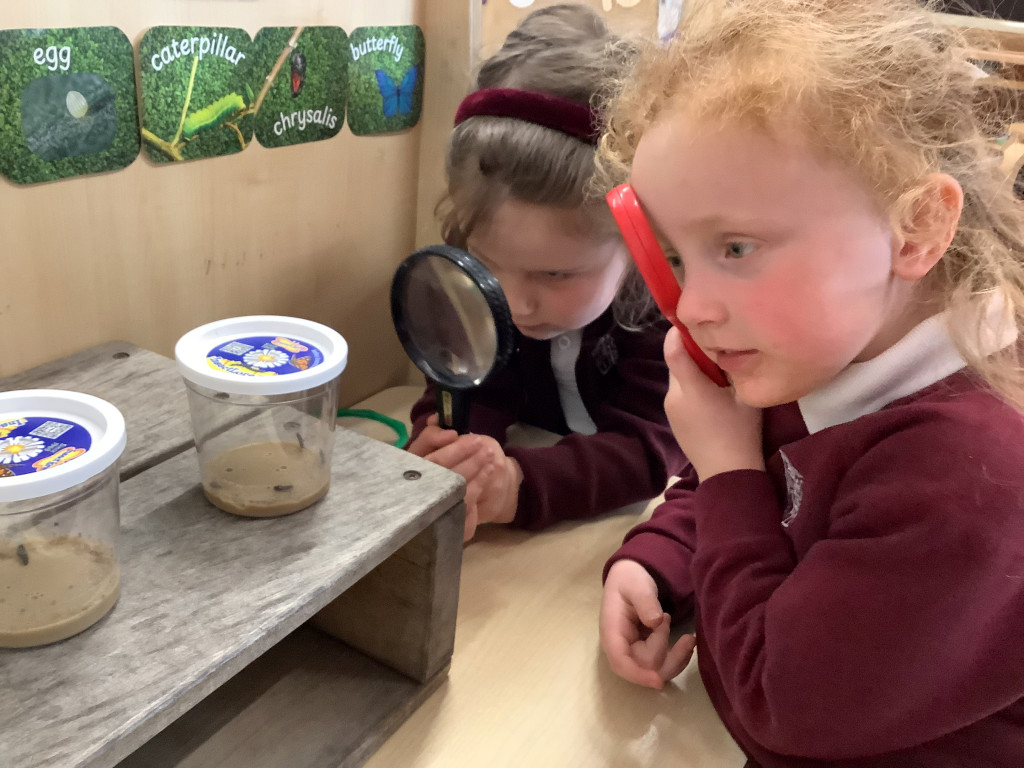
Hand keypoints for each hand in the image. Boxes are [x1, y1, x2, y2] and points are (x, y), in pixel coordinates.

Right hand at [408, 416, 520, 539]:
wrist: (442, 515)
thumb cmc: (434, 478)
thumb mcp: (430, 455)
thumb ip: (432, 437)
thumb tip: (436, 418)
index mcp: (408, 467)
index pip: (418, 448)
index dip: (434, 439)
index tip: (453, 433)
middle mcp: (413, 486)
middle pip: (437, 464)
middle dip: (460, 450)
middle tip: (479, 441)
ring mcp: (428, 505)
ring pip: (453, 481)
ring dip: (473, 464)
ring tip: (488, 453)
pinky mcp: (445, 520)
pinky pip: (465, 499)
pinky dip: (479, 481)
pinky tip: (488, 470)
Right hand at [600, 560, 694, 688]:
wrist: (631, 578)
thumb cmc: (630, 580)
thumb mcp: (636, 585)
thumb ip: (645, 601)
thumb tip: (655, 621)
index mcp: (612, 632)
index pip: (620, 662)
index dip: (638, 675)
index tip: (658, 680)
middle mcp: (621, 647)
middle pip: (643, 668)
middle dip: (665, 652)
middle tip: (667, 618)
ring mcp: (634, 652)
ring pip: (657, 671)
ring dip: (677, 659)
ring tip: (689, 638)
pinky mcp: (647, 652)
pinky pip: (663, 665)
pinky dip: (678, 657)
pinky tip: (687, 641)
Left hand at [664, 328, 763, 481]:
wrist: (726, 473)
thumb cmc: (741, 433)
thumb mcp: (745, 396)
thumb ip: (734, 368)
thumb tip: (727, 345)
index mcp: (692, 389)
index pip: (673, 351)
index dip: (677, 333)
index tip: (689, 321)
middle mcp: (674, 396)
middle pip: (677, 363)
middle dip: (693, 353)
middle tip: (717, 351)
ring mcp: (670, 410)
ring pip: (678, 379)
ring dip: (693, 372)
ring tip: (718, 376)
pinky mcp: (671, 420)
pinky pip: (679, 394)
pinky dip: (691, 388)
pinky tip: (711, 398)